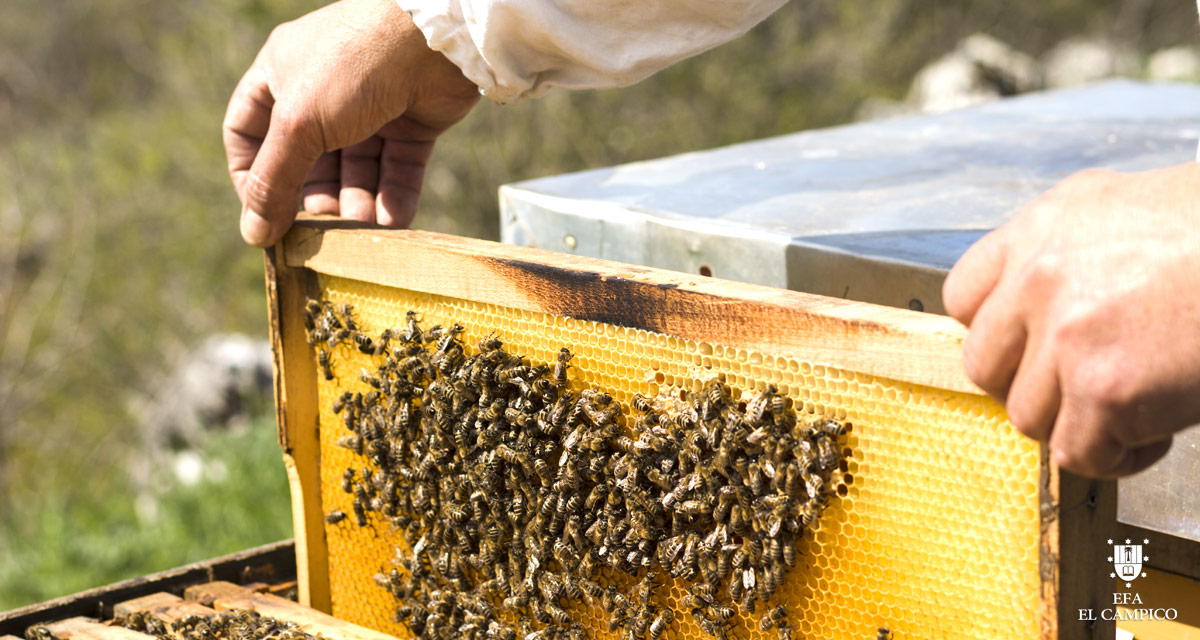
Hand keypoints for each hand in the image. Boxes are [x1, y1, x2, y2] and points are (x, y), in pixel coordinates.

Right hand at [224, 0, 479, 246]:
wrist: (434, 38)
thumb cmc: (353, 65)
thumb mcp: (299, 123)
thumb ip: (274, 180)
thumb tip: (254, 234)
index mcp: (281, 76)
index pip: (249, 135)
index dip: (253, 179)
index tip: (264, 218)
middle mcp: (323, 93)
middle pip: (307, 163)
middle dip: (316, 199)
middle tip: (323, 232)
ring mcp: (369, 109)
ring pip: (356, 172)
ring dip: (358, 205)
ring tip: (364, 228)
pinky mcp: (412, 123)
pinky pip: (396, 170)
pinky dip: (395, 198)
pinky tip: (394, 221)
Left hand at [943, 163, 1199, 476]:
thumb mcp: (1123, 210)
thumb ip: (1068, 257)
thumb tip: (1043, 314)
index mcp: (1039, 229)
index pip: (963, 298)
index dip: (999, 335)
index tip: (1031, 350)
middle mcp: (1038, 277)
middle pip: (984, 365)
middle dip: (1032, 386)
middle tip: (1084, 388)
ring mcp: (1065, 334)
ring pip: (1027, 416)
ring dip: (1079, 424)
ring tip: (1134, 408)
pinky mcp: (1103, 388)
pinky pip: (1077, 453)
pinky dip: (1116, 456)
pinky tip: (1158, 432)